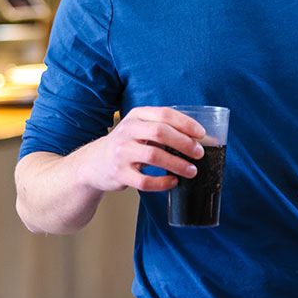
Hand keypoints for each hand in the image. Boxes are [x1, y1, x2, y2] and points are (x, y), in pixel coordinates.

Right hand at [77, 106, 206, 193]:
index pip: (164, 113)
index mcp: (137, 115)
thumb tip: (203, 139)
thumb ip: (165, 129)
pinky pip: (144, 181)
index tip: (201, 134)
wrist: (95, 163)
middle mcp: (127, 130)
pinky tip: (173, 182)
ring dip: (177, 164)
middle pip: (160, 132)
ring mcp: (121, 152)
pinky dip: (162, 183)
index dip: (186, 123)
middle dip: (184, 143)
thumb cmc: (128, 144)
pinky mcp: (119, 173)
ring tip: (192, 170)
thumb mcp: (141, 128)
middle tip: (199, 153)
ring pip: (154, 156)